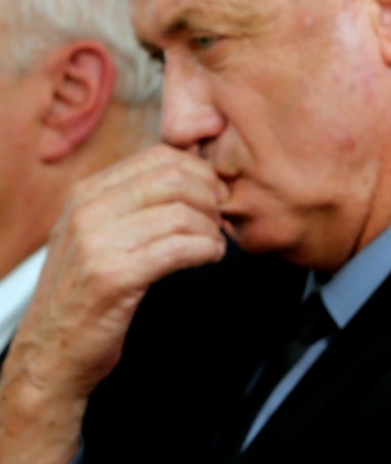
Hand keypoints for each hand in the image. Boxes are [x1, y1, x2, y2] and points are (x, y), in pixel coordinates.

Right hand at [0, 145, 228, 463]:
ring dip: (211, 229)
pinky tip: (209, 257)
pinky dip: (207, 249)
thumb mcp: (99, 234)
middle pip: (175, 178)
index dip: (200, 172)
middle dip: (211, 197)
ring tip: (213, 244)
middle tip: (219, 220)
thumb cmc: (86, 293)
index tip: (215, 194)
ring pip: (182, 213)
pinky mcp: (114, 277)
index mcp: (86, 193)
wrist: (51, 353)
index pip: (160, 156)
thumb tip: (194, 173)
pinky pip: (180, 247)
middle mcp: (87, 211)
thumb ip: (135, 201)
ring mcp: (97, 243)